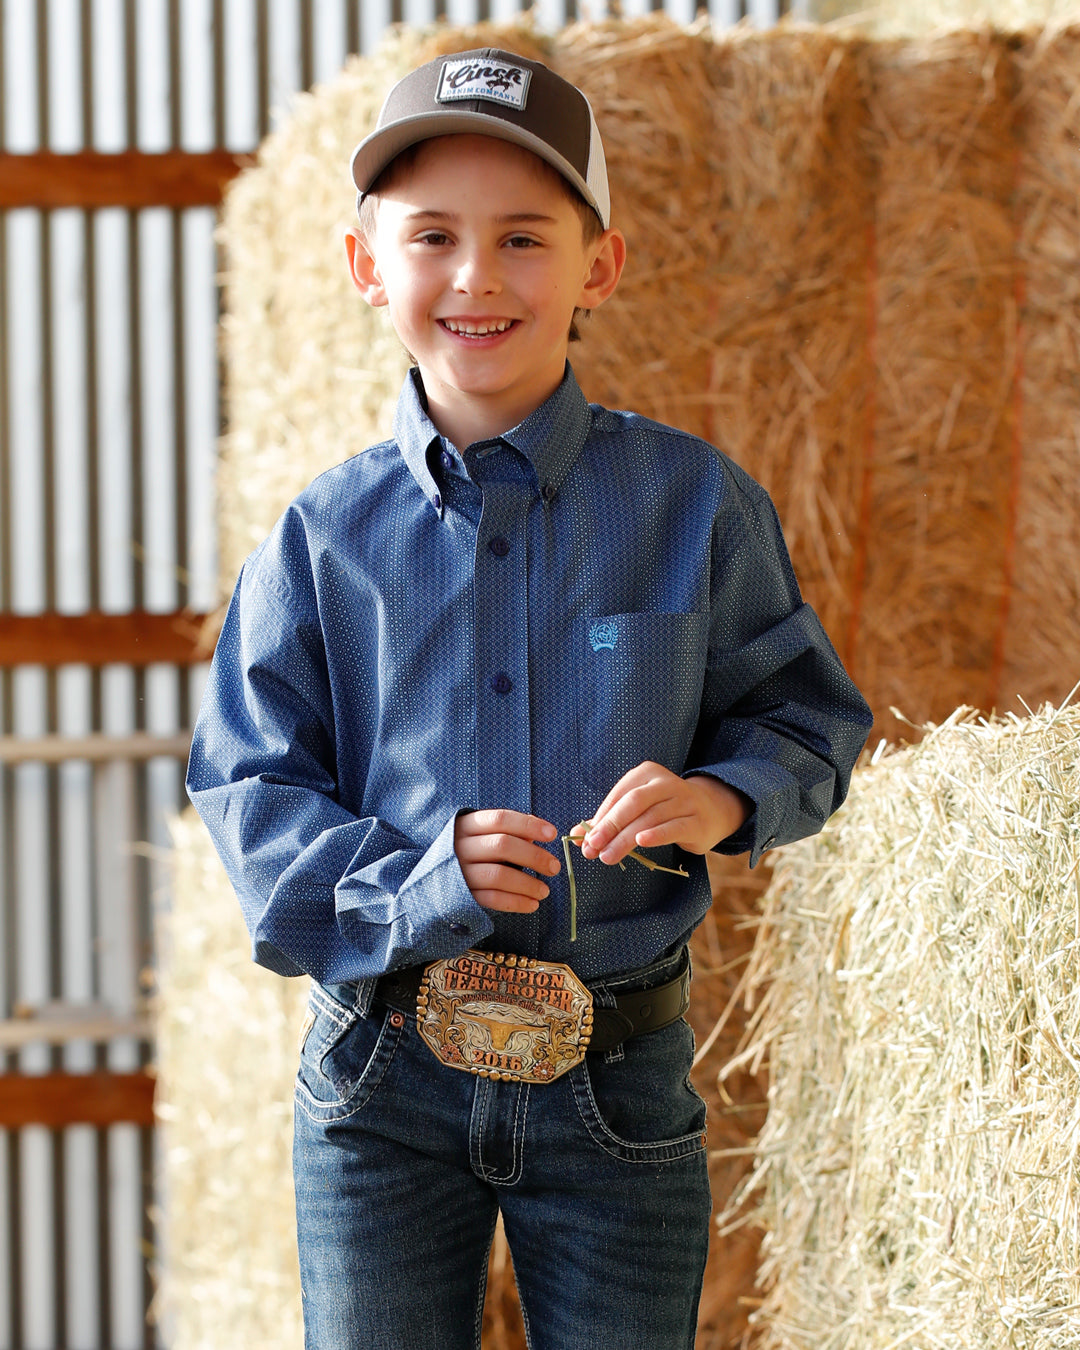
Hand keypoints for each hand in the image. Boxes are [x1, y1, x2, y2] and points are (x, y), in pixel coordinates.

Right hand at [454, 809, 560, 912]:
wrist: (432, 884)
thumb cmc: (469, 855)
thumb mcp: (483, 837)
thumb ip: (509, 832)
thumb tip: (539, 834)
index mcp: (467, 825)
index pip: (500, 819)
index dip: (528, 825)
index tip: (552, 834)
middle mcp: (460, 847)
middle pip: (502, 845)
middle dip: (533, 856)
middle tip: (554, 867)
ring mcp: (459, 872)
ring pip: (498, 875)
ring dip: (527, 884)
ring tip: (545, 891)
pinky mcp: (461, 896)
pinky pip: (492, 899)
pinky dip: (516, 902)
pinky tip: (532, 904)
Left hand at [578, 762, 751, 866]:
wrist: (711, 810)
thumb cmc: (665, 809)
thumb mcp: (637, 809)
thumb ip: (608, 820)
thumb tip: (577, 837)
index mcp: (646, 774)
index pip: (618, 796)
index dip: (600, 818)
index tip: (585, 840)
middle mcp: (665, 783)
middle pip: (632, 804)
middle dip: (610, 826)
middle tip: (592, 848)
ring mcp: (684, 800)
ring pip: (650, 818)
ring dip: (625, 839)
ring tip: (607, 856)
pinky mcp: (696, 821)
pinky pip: (674, 827)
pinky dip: (657, 834)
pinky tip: (641, 842)